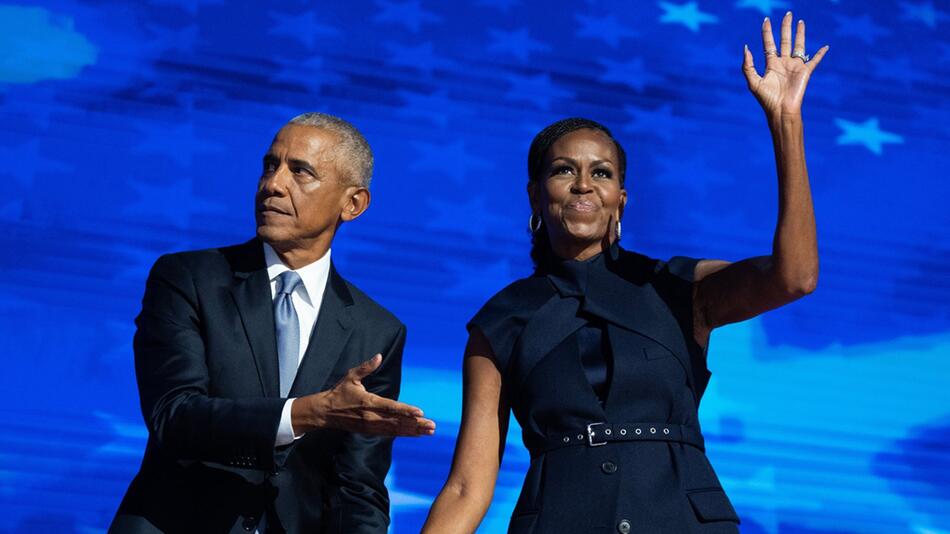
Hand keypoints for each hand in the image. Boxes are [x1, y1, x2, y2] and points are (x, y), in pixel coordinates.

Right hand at [293, 354, 435, 436]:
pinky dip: (404, 433)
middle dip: (415, 424)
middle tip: (432, 425)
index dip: (406, 410)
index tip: (420, 412)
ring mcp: (370, 426)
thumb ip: (366, 367)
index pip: (390, 407)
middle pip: (397, 421)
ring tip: (429, 431)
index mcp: (368, 402)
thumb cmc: (339, 392)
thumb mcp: (351, 376)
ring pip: (395, 429)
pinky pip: (390, 433)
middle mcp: (371, 417)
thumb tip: (378, 356)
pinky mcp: (370, 431)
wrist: (324, 412)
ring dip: (413, 431)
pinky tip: (416, 434)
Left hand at [743, 11, 827, 118]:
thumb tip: (746, 48)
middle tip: (787, 13)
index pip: (769, 44)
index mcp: (771, 64)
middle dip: (785, 27)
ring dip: (800, 34)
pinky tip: (825, 47)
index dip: (767, 32)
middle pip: (784, 40)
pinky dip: (820, 54)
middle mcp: (783, 63)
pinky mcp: (806, 72)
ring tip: (800, 22)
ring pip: (799, 46)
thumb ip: (748, 66)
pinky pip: (815, 61)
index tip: (766, 20)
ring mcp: (795, 67)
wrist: (781, 111)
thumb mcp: (753, 82)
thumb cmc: (767, 100)